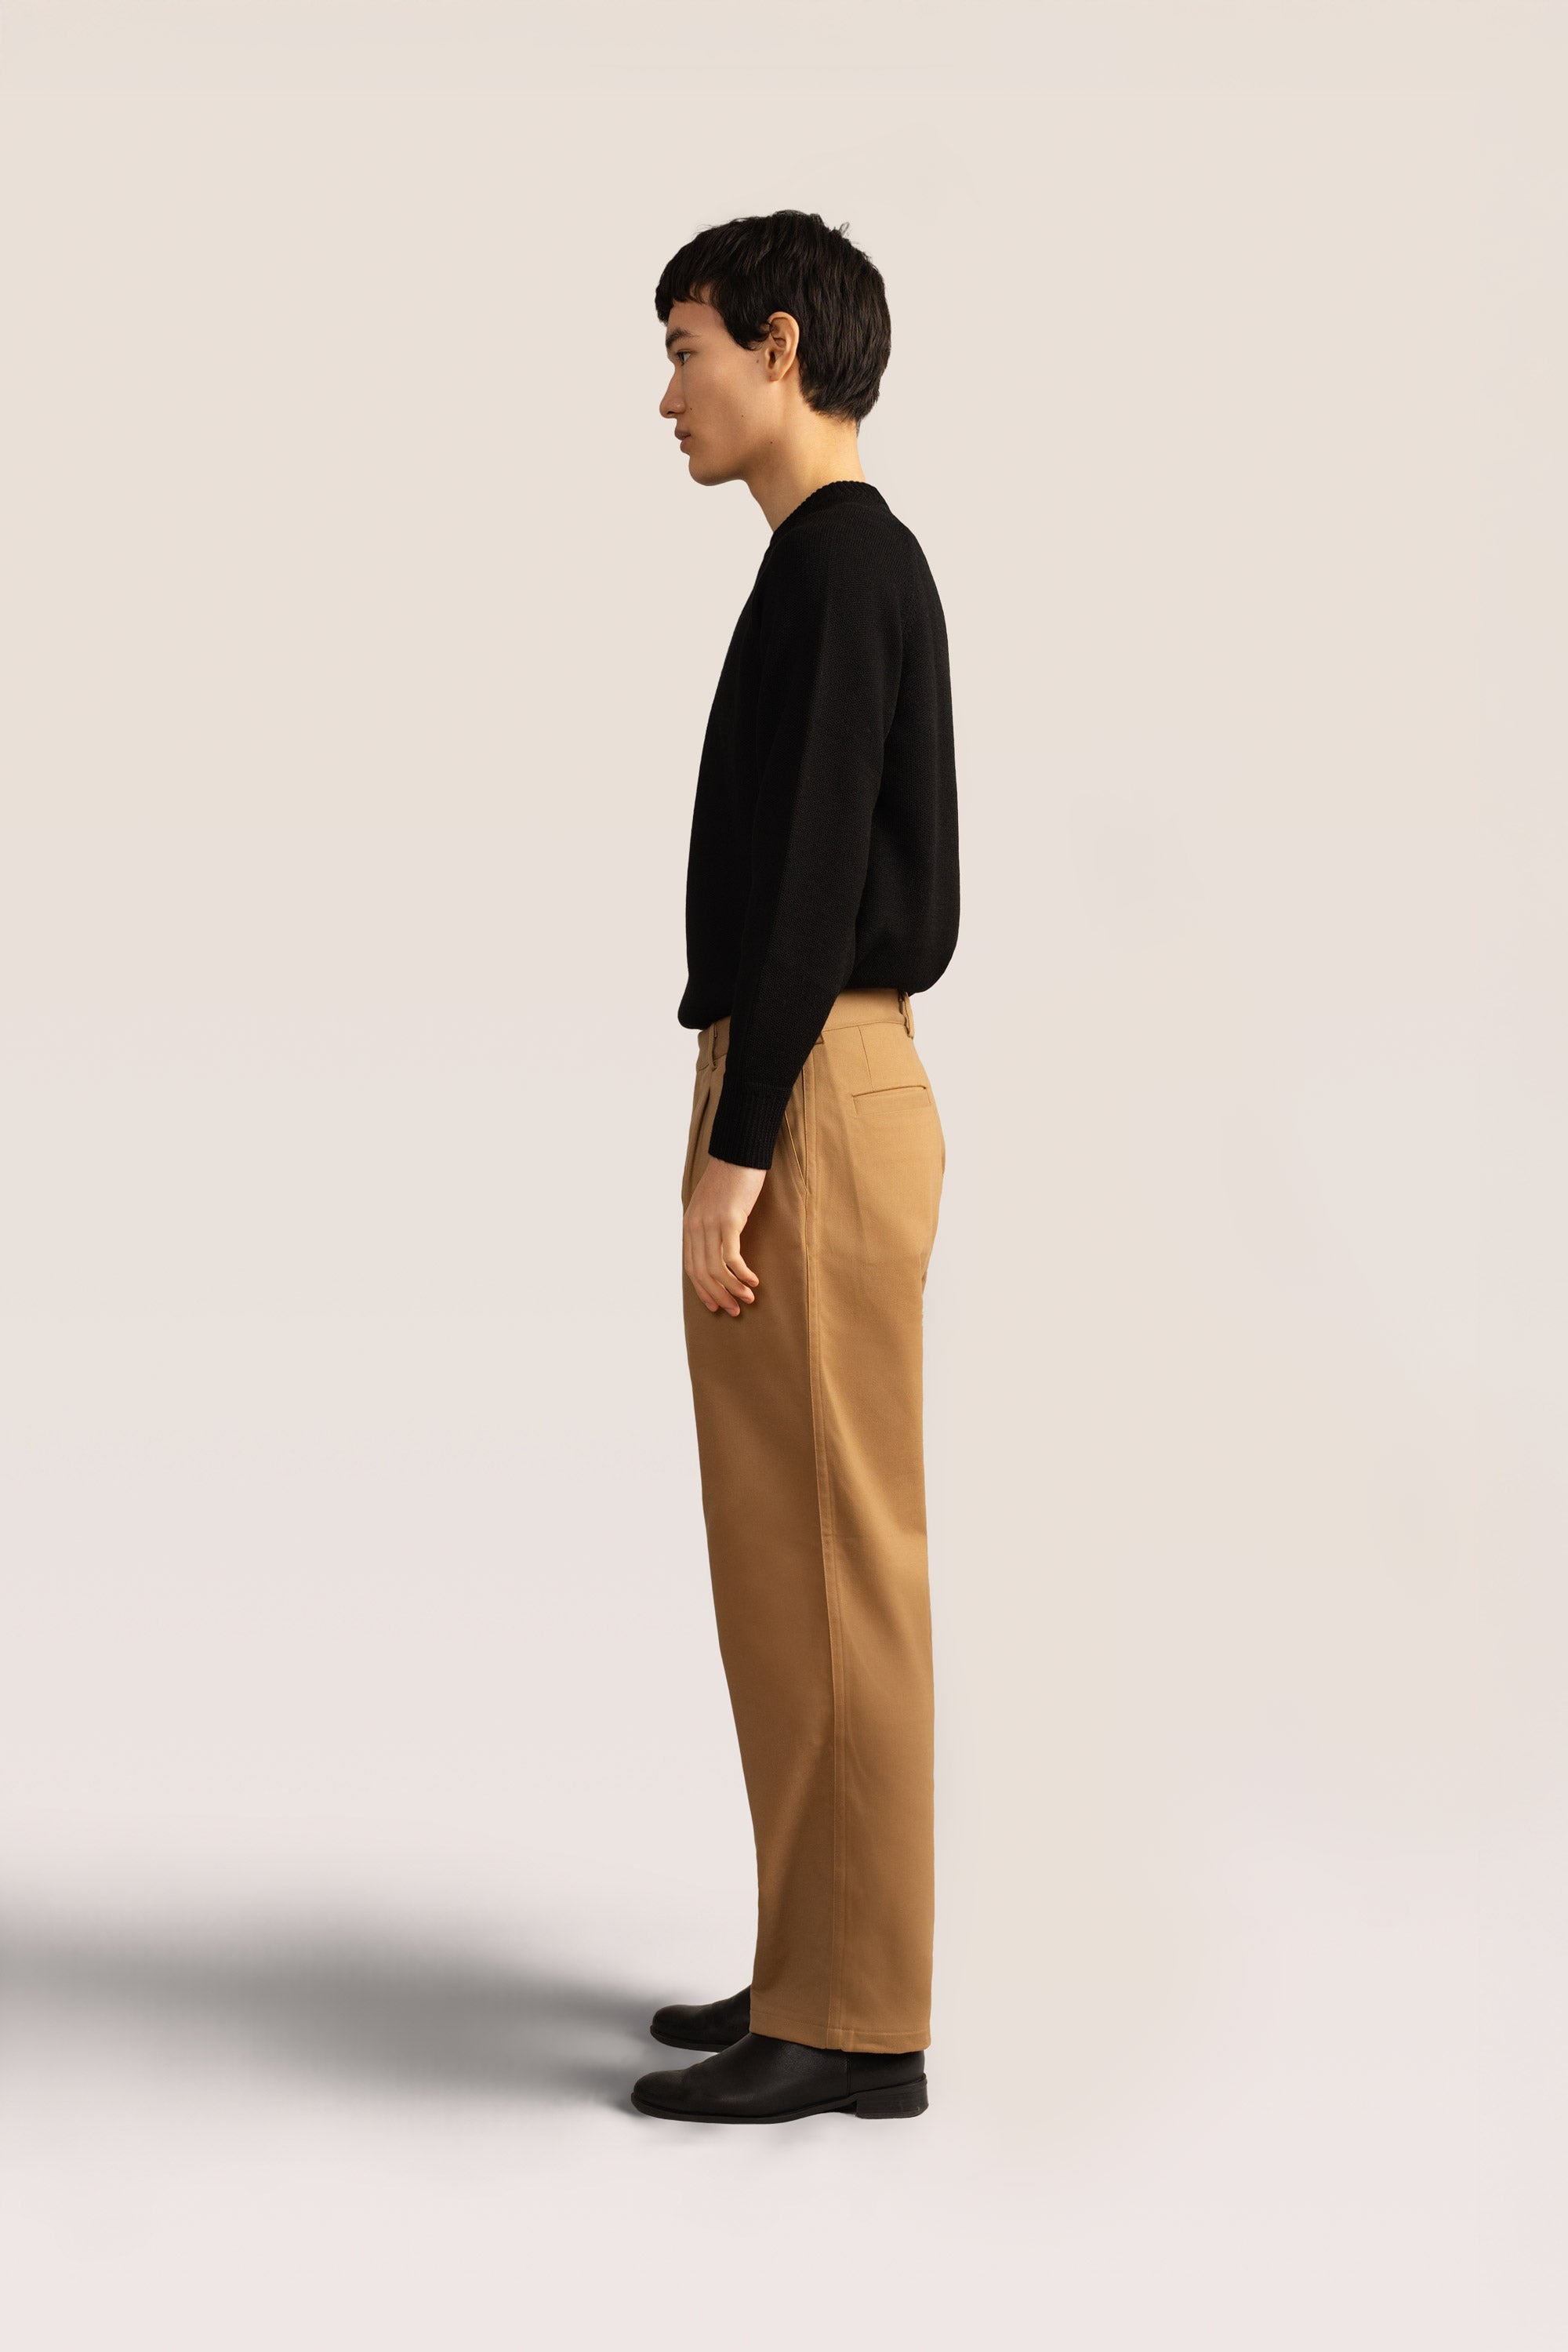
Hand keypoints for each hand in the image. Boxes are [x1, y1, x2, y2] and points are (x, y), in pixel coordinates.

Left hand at [683, 1154, 765, 1314]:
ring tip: (748, 1298)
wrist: (738, 1153)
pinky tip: (753, 1280)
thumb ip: (709, 1225)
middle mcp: (696, 1227)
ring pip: (716, 1269)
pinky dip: (742, 1273)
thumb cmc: (730, 1178)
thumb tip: (717, 1248)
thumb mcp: (712, 1204)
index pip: (690, 1267)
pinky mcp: (729, 1220)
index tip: (715, 1305)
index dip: (702, 1290)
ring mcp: (711, 1224)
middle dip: (718, 1295)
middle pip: (701, 1273)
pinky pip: (731, 1257)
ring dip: (732, 1288)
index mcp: (690, 1225)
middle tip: (734, 1310)